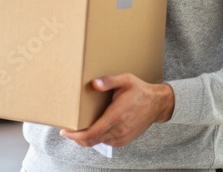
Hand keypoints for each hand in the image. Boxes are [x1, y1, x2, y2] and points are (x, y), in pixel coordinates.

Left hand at [59, 73, 174, 147]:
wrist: (157, 104)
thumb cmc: (140, 90)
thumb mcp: (126, 80)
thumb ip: (109, 81)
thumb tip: (94, 84)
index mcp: (116, 116)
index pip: (91, 134)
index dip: (75, 136)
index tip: (65, 131)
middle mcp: (119, 130)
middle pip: (91, 141)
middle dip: (77, 138)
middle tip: (68, 130)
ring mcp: (122, 137)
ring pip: (98, 143)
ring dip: (87, 139)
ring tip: (79, 129)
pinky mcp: (125, 140)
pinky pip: (106, 142)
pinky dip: (97, 139)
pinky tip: (94, 130)